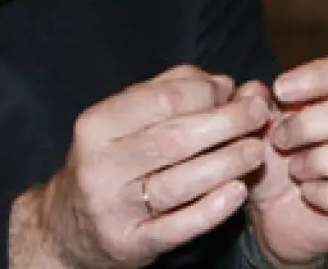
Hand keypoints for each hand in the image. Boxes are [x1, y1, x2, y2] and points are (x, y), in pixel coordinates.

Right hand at [10, 65, 271, 267]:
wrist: (67, 225)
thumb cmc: (108, 160)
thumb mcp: (123, 119)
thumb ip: (171, 93)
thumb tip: (227, 84)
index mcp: (97, 125)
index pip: (162, 100)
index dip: (207, 92)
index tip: (236, 91)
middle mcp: (100, 165)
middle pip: (175, 138)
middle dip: (227, 123)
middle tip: (259, 115)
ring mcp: (114, 208)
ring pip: (180, 183)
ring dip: (227, 163)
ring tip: (255, 150)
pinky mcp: (130, 244)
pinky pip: (177, 227)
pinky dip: (212, 210)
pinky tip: (238, 192)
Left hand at [242, 54, 327, 266]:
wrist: (273, 216)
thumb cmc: (273, 162)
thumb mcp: (255, 130)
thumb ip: (253, 104)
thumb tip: (255, 91)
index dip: (317, 76)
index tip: (280, 91)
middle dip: (309, 125)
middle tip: (279, 140)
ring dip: (319, 162)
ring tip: (295, 170)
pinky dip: (327, 195)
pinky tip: (308, 194)